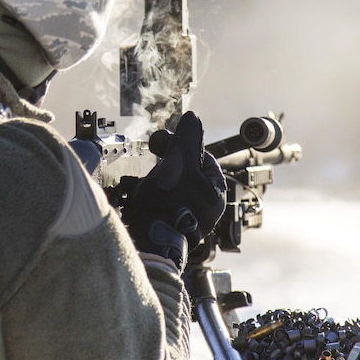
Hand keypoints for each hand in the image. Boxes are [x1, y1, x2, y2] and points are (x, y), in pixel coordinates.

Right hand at [121, 112, 225, 269]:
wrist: (149, 241)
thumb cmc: (169, 202)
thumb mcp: (179, 160)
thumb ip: (187, 138)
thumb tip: (193, 118)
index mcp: (216, 191)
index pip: (201, 158)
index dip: (181, 146)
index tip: (162, 145)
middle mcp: (207, 208)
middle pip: (187, 174)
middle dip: (167, 165)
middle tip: (153, 163)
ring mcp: (189, 221)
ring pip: (173, 190)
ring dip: (158, 182)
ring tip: (146, 183)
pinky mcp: (171, 230)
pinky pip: (163, 206)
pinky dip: (153, 199)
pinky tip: (143, 199)